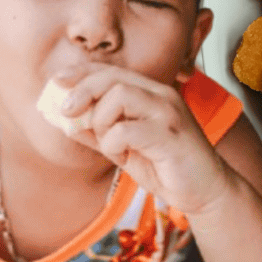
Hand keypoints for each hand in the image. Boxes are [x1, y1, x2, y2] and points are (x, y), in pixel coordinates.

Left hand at [54, 63, 229, 215]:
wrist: (204, 191)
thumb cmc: (166, 167)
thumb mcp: (125, 148)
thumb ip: (100, 132)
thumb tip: (66, 121)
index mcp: (152, 94)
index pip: (112, 71)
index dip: (81, 73)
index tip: (56, 82)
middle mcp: (162, 96)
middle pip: (113, 77)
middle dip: (82, 90)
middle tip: (66, 111)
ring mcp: (168, 113)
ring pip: (120, 95)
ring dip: (100, 120)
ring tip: (106, 142)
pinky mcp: (170, 136)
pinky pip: (127, 130)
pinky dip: (112, 142)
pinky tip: (120, 154)